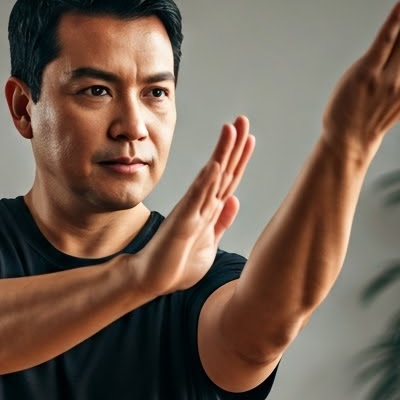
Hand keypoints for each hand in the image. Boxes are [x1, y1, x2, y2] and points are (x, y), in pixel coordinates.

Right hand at [132, 117, 252, 296]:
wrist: (151, 280)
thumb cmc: (177, 264)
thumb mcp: (209, 243)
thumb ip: (221, 222)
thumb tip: (234, 200)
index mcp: (208, 210)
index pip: (228, 179)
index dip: (239, 158)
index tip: (249, 136)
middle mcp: (200, 205)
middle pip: (222, 170)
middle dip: (233, 145)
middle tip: (242, 119)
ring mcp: (191, 211)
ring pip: (210, 177)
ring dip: (222, 153)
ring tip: (230, 129)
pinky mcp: (183, 222)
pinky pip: (196, 199)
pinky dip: (207, 181)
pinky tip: (215, 164)